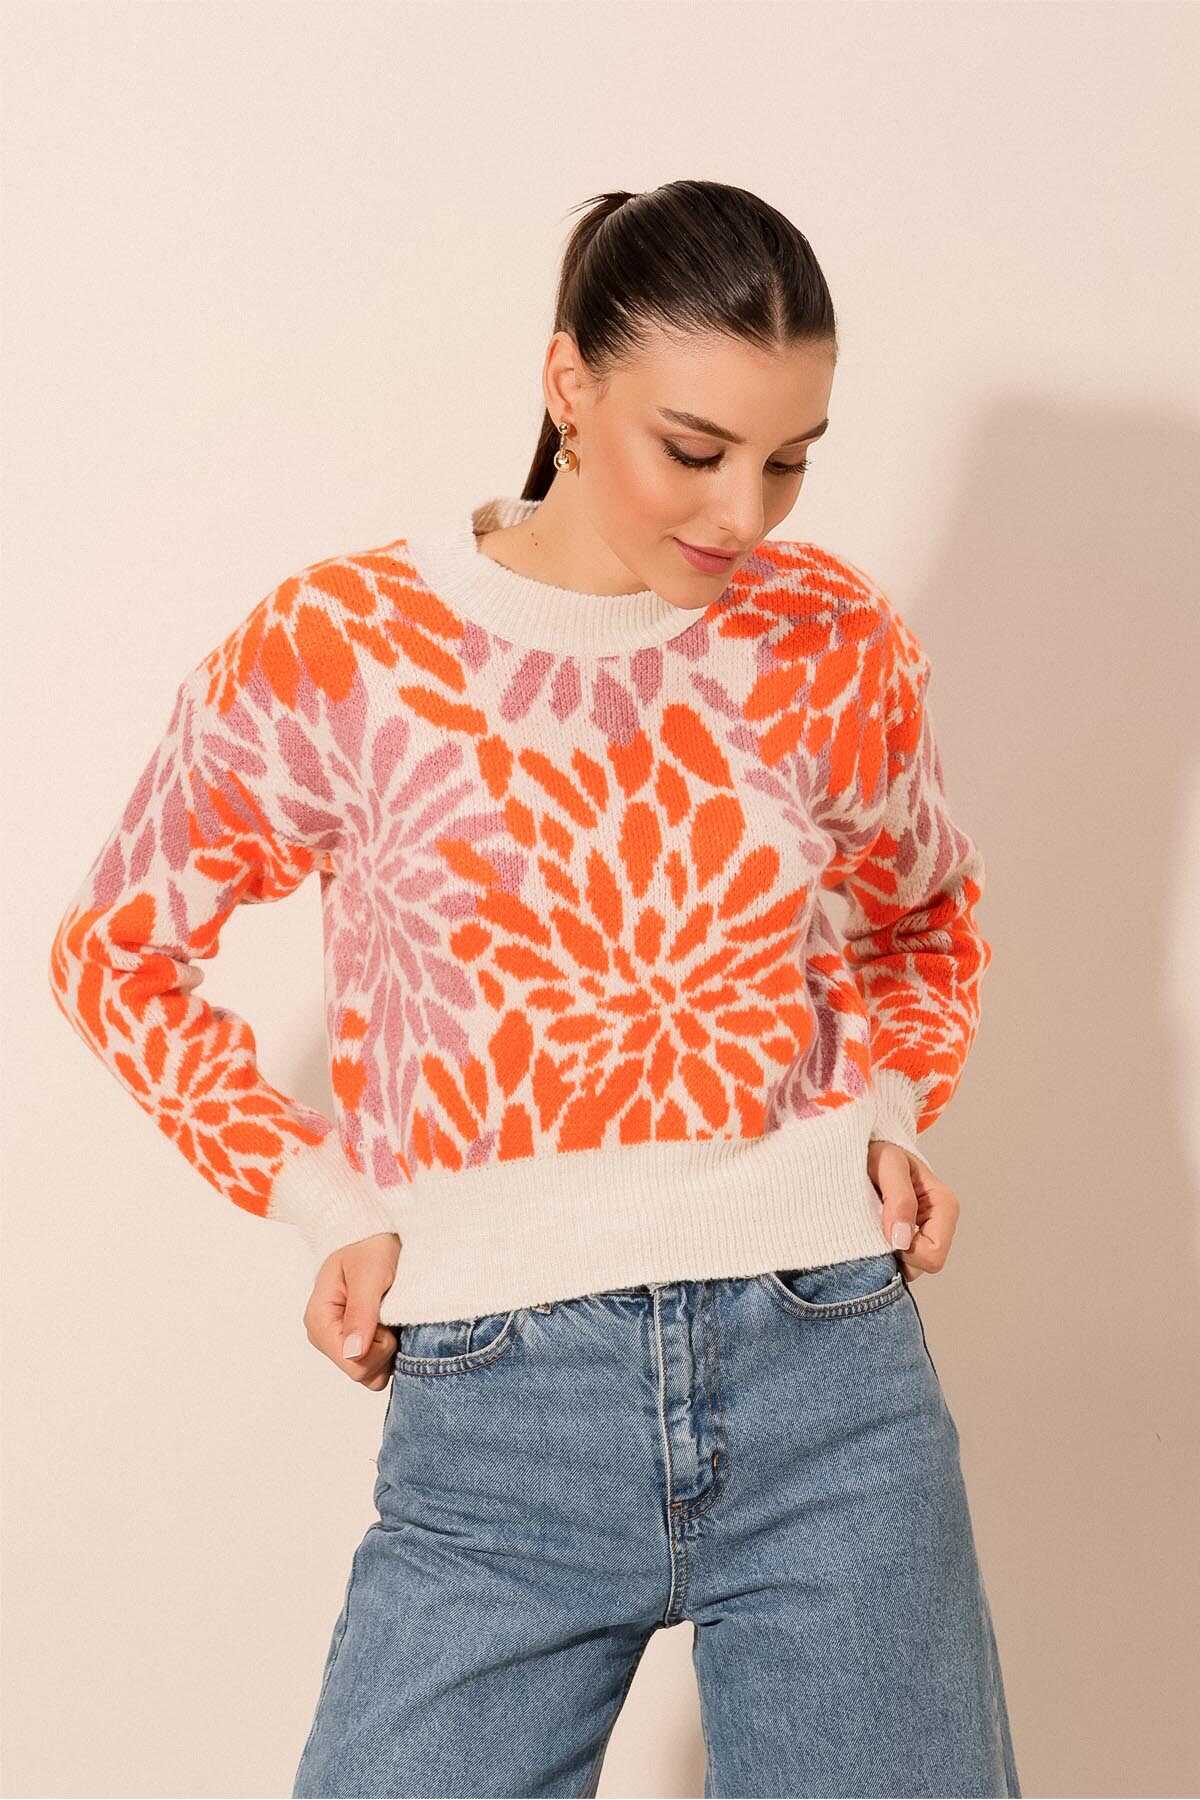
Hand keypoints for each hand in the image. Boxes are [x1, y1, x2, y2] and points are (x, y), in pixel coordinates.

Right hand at [303, 1232, 400, 1387]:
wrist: (378, 1234)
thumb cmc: (370, 1247)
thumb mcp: (370, 1273)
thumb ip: (361, 1313)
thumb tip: (354, 1353)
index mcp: (319, 1321)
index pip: (351, 1362)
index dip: (378, 1346)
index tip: (385, 1316)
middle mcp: (326, 1338)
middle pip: (361, 1372)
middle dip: (385, 1347)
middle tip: (390, 1311)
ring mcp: (342, 1344)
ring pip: (371, 1374)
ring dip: (390, 1349)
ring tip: (391, 1315)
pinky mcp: (359, 1346)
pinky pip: (379, 1368)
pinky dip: (393, 1350)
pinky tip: (393, 1324)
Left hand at [867, 1141, 958, 1283]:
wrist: (863, 1147)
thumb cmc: (878, 1150)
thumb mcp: (888, 1163)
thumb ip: (899, 1199)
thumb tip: (901, 1240)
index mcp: (944, 1205)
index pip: (933, 1255)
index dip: (906, 1250)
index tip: (883, 1228)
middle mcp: (938, 1224)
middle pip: (919, 1266)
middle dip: (894, 1252)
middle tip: (873, 1222)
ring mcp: (921, 1234)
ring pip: (906, 1267)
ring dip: (883, 1251)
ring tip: (869, 1221)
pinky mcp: (904, 1240)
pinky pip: (894, 1262)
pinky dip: (877, 1250)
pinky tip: (868, 1228)